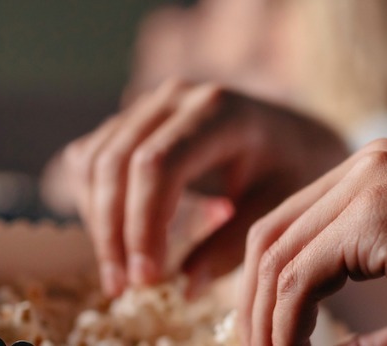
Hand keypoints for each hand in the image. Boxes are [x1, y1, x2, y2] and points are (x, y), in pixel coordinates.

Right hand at [61, 80, 346, 295]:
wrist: (295, 137)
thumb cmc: (291, 172)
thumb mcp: (275, 209)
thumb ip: (232, 246)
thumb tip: (185, 288)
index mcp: (219, 111)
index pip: (158, 165)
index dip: (143, 224)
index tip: (147, 277)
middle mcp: (177, 97)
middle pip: (117, 162)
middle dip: (114, 231)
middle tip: (123, 286)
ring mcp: (150, 104)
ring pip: (95, 160)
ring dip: (98, 222)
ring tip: (121, 275)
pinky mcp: (132, 119)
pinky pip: (91, 158)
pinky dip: (94, 202)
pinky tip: (119, 240)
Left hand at [240, 139, 386, 344]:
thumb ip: (375, 335)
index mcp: (375, 177)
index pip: (290, 229)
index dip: (265, 291)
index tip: (264, 343)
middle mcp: (364, 168)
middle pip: (268, 238)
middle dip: (250, 310)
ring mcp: (369, 185)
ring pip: (275, 258)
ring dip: (263, 326)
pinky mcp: (376, 216)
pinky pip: (299, 278)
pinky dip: (286, 327)